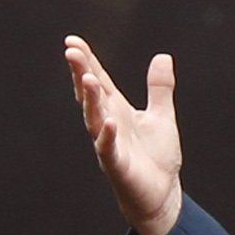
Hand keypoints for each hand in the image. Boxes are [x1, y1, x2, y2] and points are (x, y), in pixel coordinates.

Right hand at [65, 36, 184, 234]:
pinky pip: (109, 150)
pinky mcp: (118, 166)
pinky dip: (108, 136)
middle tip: (71, 51)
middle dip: (81, 74)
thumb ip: (159, 88)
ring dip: (91, 100)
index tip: (72, 41)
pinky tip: (109, 122)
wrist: (161, 193)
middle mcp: (108, 124)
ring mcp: (109, 145)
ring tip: (89, 79)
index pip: (99, 80)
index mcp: (117, 110)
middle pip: (91, 95)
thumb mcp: (161, 116)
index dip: (87, 61)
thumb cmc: (156, 157)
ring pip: (95, 119)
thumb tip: (162, 56)